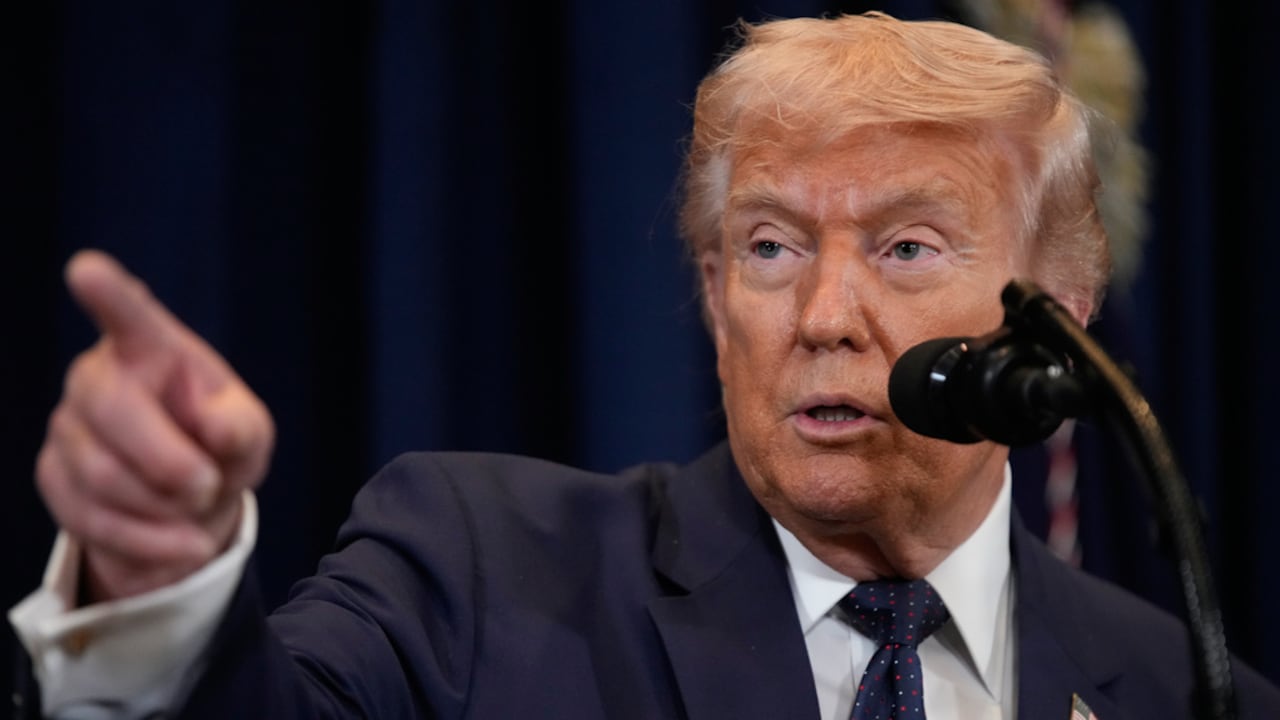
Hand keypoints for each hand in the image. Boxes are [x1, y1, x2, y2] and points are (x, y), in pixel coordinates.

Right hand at [36, 250, 274, 601]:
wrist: (188, 509)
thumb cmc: (219, 449)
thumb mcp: (248, 436)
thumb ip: (240, 427)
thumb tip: (212, 426)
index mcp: (151, 350)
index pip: (128, 316)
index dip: (109, 293)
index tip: (87, 269)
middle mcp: (97, 377)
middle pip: (112, 410)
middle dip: (167, 462)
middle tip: (208, 487)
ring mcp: (67, 427)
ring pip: (102, 475)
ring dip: (164, 509)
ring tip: (198, 510)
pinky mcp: (53, 477)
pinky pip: (94, 520)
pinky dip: (150, 541)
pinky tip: (181, 542)